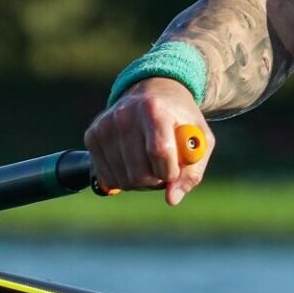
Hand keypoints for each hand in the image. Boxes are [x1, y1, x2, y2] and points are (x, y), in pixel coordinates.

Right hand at [86, 78, 212, 205]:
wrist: (152, 93)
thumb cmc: (180, 120)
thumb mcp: (201, 139)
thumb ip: (192, 172)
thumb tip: (172, 199)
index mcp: (154, 109)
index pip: (159, 151)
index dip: (170, 172)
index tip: (175, 171)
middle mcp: (125, 114)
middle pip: (140, 172)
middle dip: (157, 181)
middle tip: (164, 169)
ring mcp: (105, 125)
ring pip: (123, 180)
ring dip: (141, 182)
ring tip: (150, 164)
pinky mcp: (92, 136)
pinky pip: (107, 178)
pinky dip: (123, 179)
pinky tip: (132, 163)